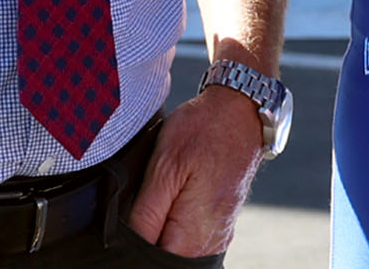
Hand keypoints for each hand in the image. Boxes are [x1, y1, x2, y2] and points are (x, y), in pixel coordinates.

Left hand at [124, 89, 264, 257]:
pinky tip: (172, 196)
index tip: (133, 214)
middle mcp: (209, 244)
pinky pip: (189, 239)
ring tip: (161, 194)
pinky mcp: (219, 226)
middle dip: (148, 236)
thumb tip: (130, 243)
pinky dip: (175, 224)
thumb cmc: (203, 132)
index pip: (153, 260)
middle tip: (147, 198)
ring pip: (176, 249)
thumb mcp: (164, 166)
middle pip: (165, 257)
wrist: (238, 114)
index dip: (134, 243)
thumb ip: (146, 214)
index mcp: (193, 236)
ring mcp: (217, 237)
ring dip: (160, 229)